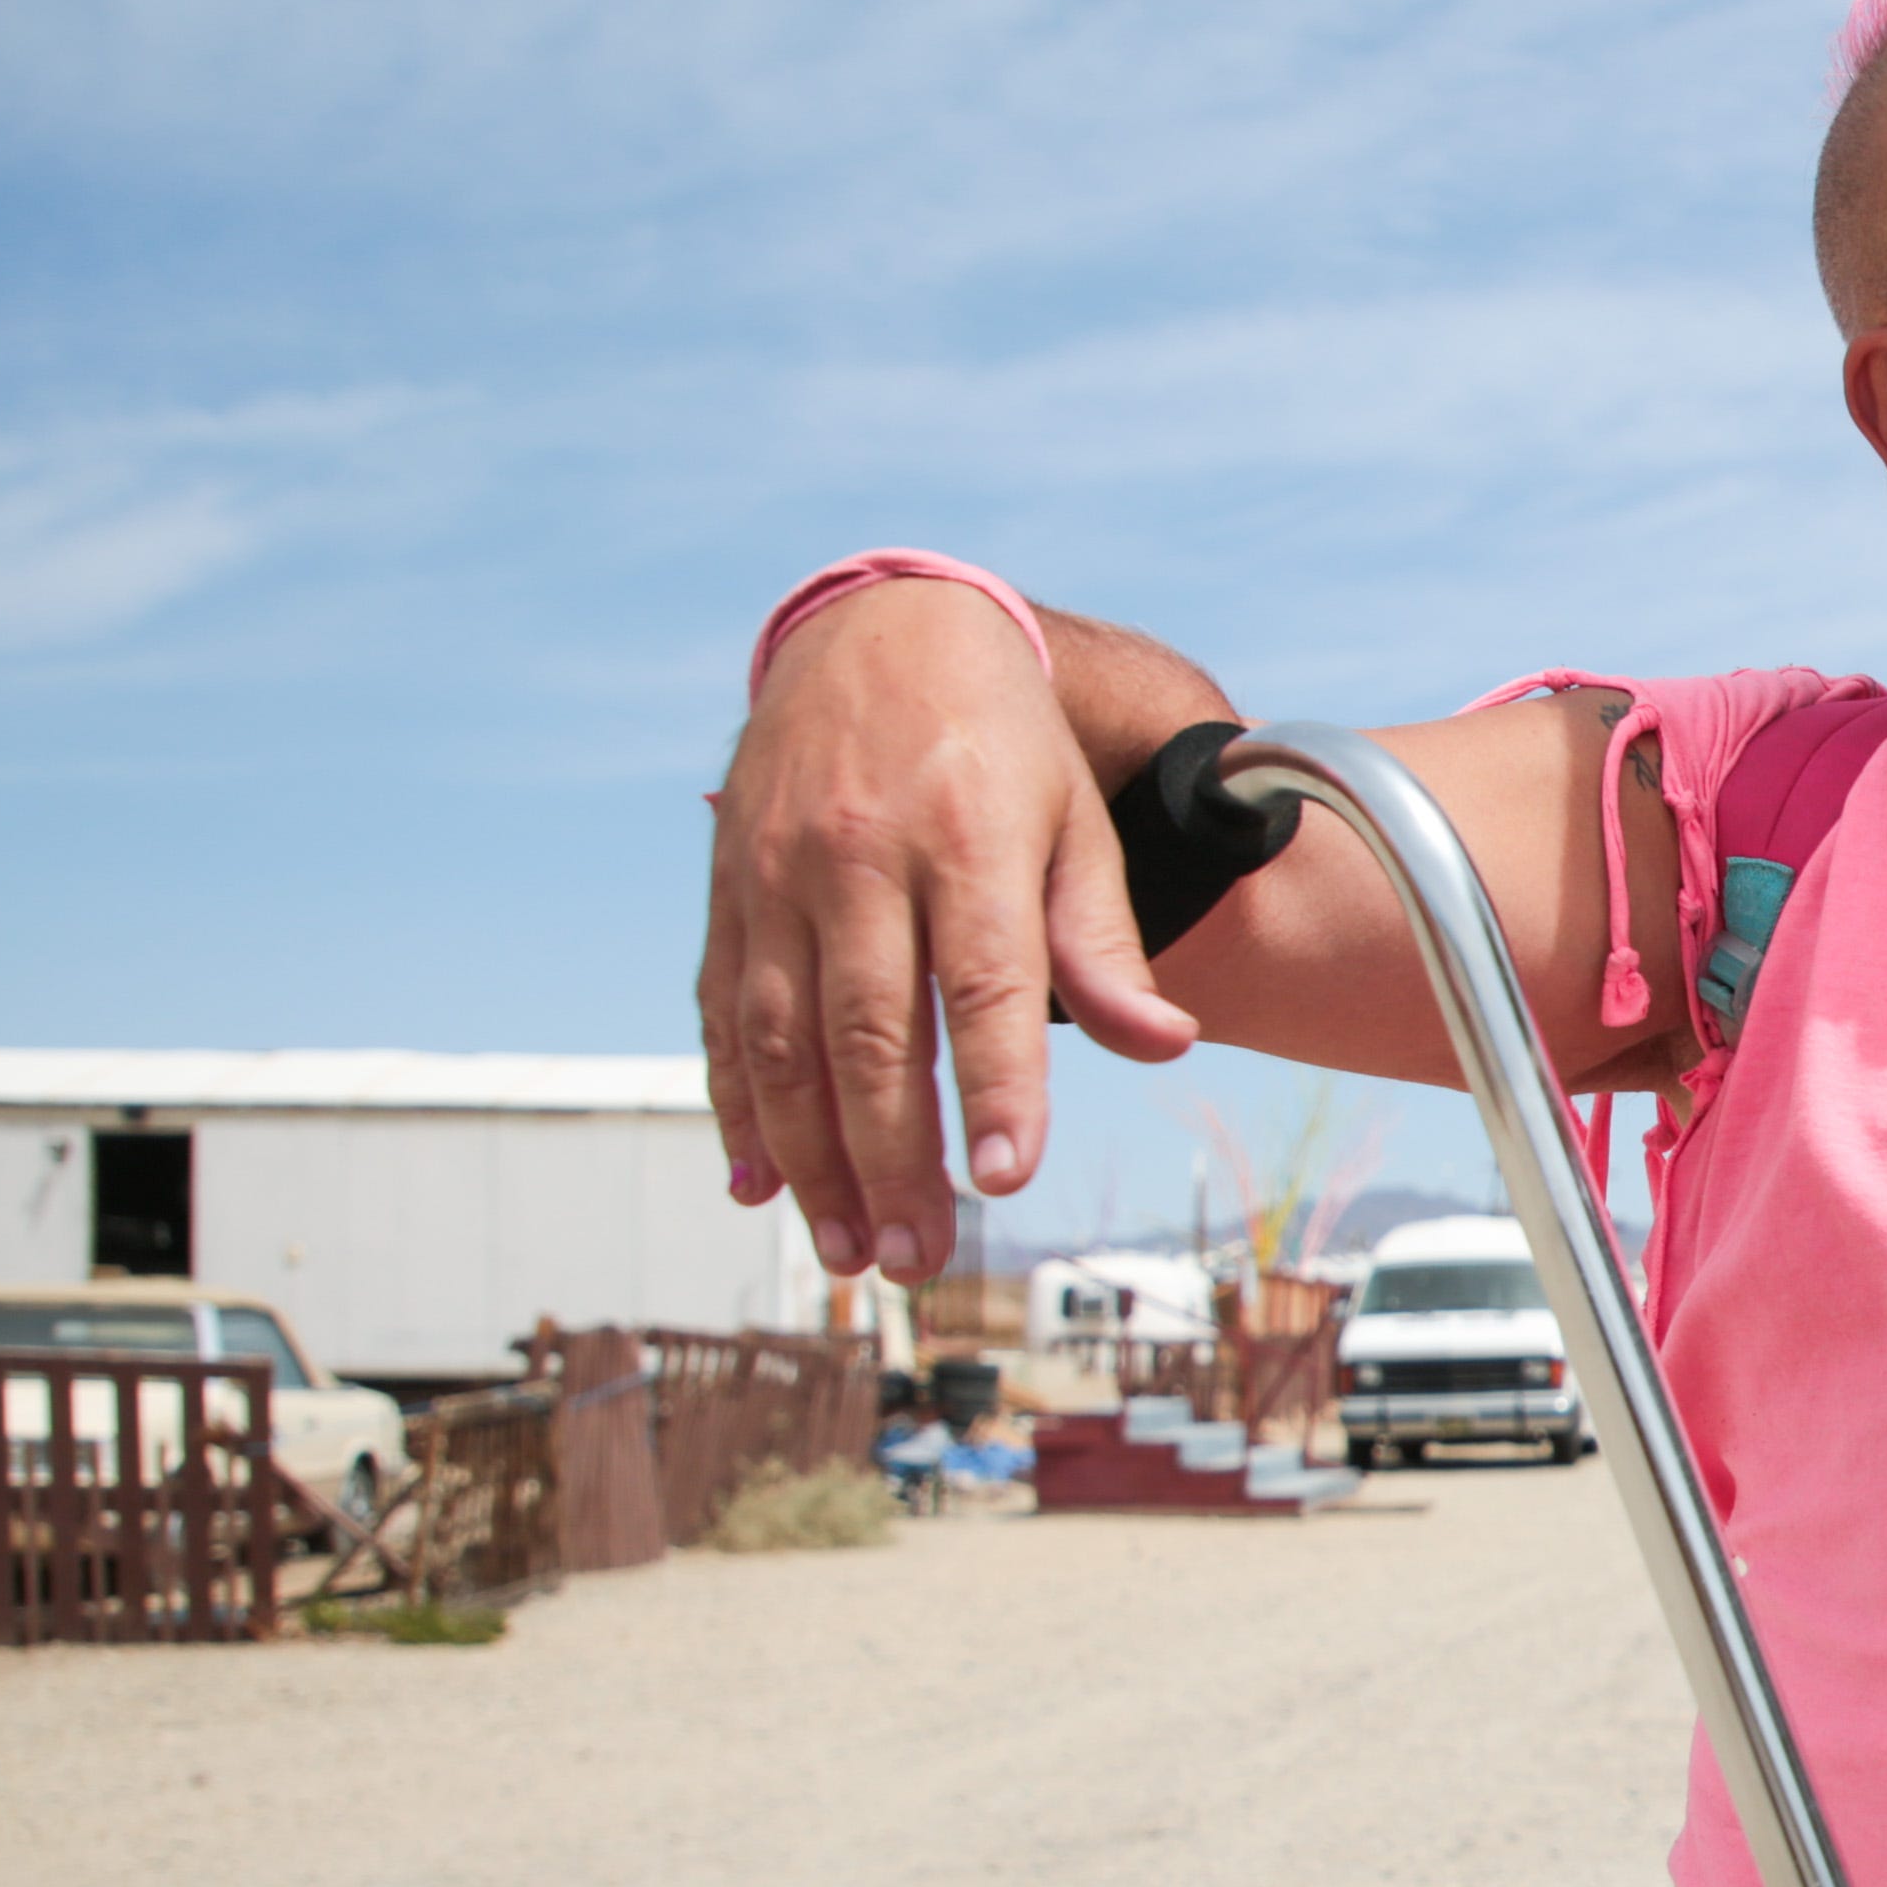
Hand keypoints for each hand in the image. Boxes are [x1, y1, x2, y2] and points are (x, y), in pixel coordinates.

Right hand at [697, 580, 1194, 1279]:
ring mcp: (776, 873)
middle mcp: (858, 857)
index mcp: (966, 835)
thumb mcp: (1074, 822)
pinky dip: (735, 1106)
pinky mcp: (725, 889)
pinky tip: (758, 1184)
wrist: (876, 630)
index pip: (983, 982)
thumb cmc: (1000, 745)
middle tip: (919, 1256)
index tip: (1003, 1181)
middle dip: (891, 1158)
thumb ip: (1104, 941)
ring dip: (810, 1159)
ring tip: (852, 1249)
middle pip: (870, 1032)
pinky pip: (721, 1013)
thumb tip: (1166, 1044)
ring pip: (782, 1039)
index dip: (994, 1086)